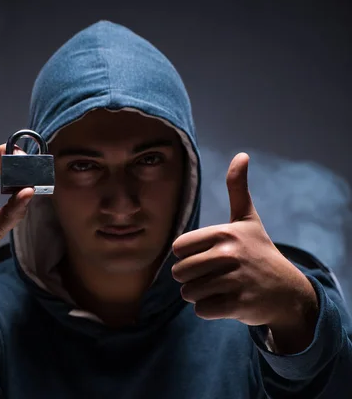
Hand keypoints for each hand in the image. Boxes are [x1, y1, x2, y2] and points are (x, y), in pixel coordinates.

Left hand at [171, 153, 317, 345]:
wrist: (287, 290)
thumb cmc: (259, 252)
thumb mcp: (248, 220)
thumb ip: (238, 189)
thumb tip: (241, 154)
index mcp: (225, 233)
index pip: (177, 248)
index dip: (188, 256)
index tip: (208, 256)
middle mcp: (229, 255)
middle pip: (179, 272)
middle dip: (191, 278)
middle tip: (213, 276)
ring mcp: (235, 280)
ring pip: (187, 293)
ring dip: (199, 295)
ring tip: (221, 288)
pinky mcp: (238, 305)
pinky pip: (200, 310)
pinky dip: (209, 309)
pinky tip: (227, 302)